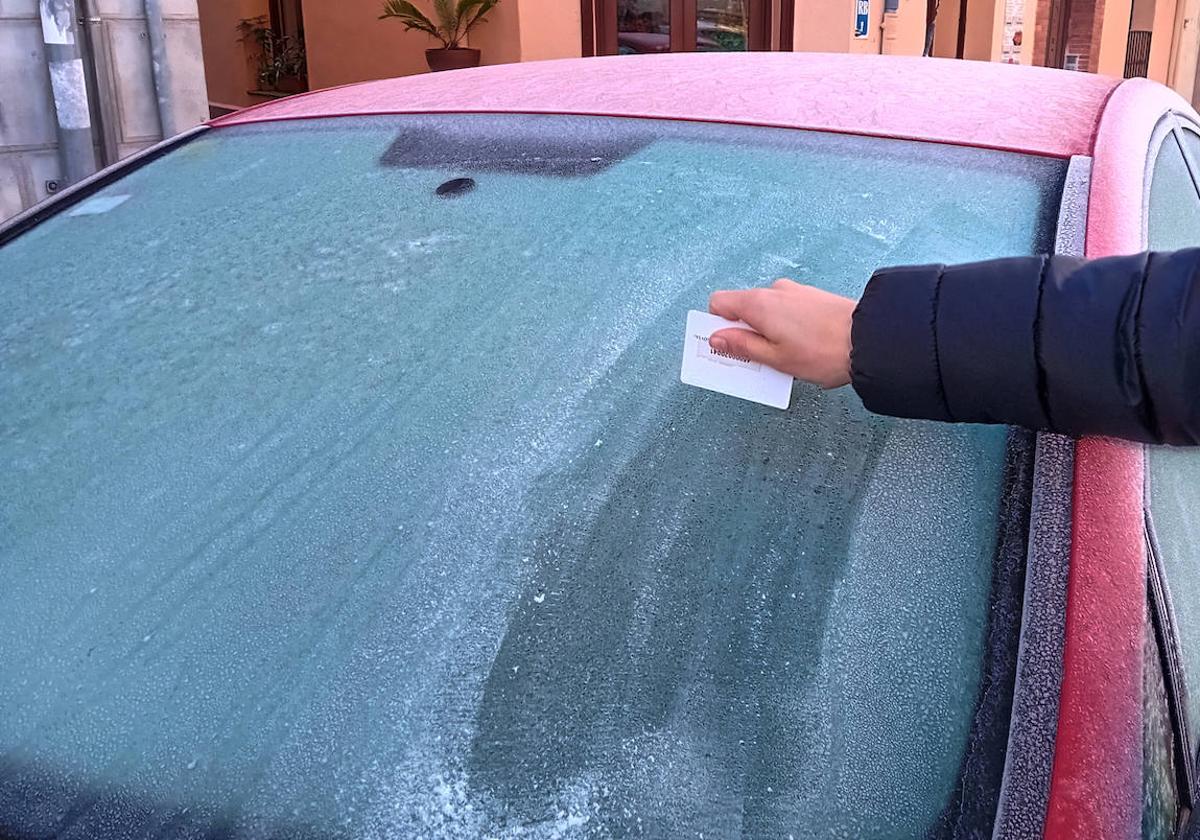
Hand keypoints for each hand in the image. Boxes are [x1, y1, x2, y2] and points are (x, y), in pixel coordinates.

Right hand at [708, 279, 855, 389]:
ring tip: (784, 357)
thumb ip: (742, 346)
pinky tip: (800, 347)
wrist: (868, 340)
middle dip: (744, 332)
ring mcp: (794, 292)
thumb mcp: (774, 358)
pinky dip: (784, 326)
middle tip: (756, 359)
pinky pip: (786, 310)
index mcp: (758, 304)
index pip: (719, 303)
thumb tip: (718, 339)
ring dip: (766, 331)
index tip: (725, 345)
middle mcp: (774, 291)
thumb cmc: (823, 352)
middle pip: (742, 308)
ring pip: (766, 310)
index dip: (717, 325)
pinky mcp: (811, 298)